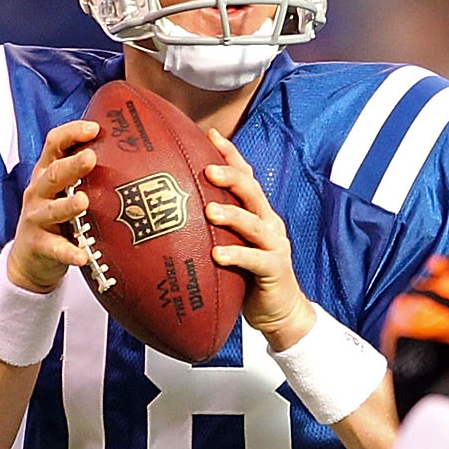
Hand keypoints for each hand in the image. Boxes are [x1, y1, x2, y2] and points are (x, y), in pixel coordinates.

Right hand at [4, 118, 100, 294]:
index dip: (72, 133)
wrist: (29, 258)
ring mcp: (36, 218)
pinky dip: (69, 253)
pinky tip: (83, 256)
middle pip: (53, 173)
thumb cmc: (57, 218)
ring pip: (51, 210)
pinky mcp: (38, 245)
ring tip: (84, 201)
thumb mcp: (66, 191)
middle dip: (72, 165)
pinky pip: (55, 249)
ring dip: (67, 206)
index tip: (94, 128)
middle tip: (91, 157)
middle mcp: (38, 191)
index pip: (54, 144)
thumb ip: (89, 175)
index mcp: (47, 172)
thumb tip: (134, 155)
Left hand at [207, 129, 313, 348]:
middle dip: (232, 177)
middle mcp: (268, 224)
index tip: (210, 135)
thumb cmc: (248, 279)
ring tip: (210, 212)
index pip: (245, 177)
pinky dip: (236, 256)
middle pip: (252, 192)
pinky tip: (217, 255)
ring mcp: (274, 246)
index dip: (230, 155)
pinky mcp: (275, 270)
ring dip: (232, 215)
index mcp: (258, 214)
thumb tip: (169, 216)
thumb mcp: (230, 246)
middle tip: (208, 170)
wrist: (280, 313)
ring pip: (254, 224)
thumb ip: (212, 230)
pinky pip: (254, 261)